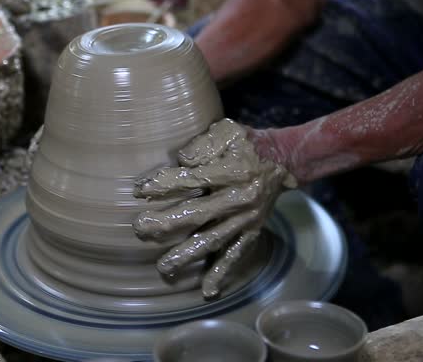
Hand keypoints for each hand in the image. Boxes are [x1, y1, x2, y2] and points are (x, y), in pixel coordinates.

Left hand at [132, 119, 296, 298]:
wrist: (283, 160)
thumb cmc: (246, 143)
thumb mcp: (227, 131)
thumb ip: (204, 144)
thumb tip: (182, 160)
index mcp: (232, 171)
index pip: (193, 179)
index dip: (165, 184)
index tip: (139, 190)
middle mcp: (239, 199)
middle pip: (199, 213)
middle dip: (167, 223)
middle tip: (140, 228)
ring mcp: (245, 220)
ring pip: (213, 240)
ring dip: (187, 254)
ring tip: (163, 267)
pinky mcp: (251, 233)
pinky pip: (236, 255)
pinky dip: (222, 273)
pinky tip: (207, 291)